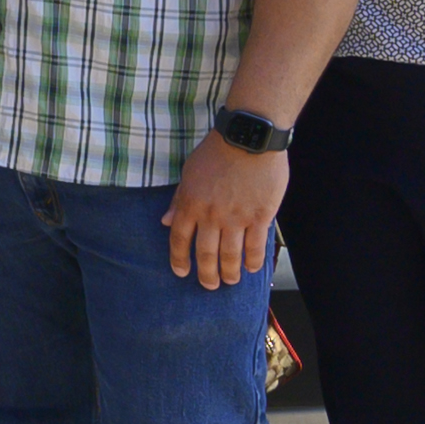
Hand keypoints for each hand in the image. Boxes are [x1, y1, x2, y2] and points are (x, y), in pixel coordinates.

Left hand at [163, 135, 287, 289]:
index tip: (181, 272)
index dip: (179, 259)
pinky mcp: (260, 216)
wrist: (249, 138)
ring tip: (230, 280)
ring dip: (230, 272)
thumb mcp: (189, 172)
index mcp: (190, 204)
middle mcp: (211, 215)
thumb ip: (179, 199)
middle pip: (205, 254)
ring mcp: (237, 218)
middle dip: (206, 274)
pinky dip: (253, 260)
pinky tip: (251, 268)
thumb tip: (165, 221)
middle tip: (210, 285)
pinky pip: (255, 245)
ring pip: (231, 255)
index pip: (179, 239)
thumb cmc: (217, 151)